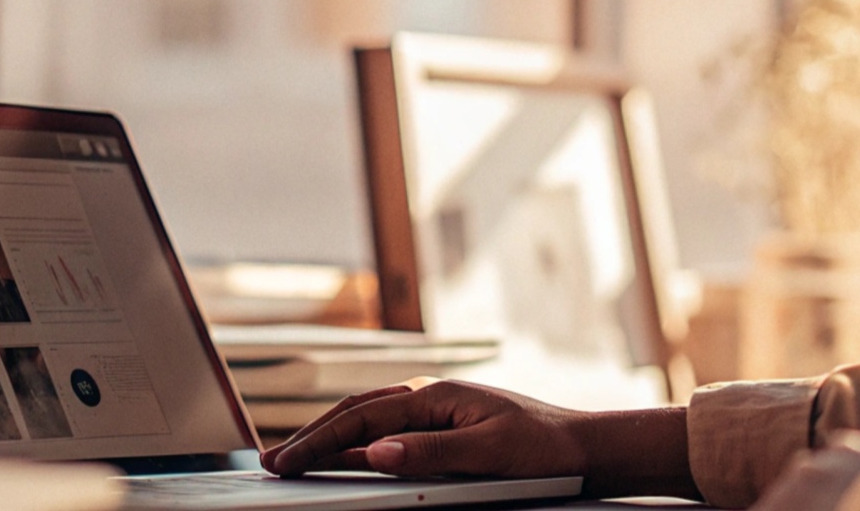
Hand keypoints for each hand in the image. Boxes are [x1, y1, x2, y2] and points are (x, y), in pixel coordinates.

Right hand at [258, 379, 698, 498]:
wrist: (586, 448)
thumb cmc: (546, 448)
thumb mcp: (489, 453)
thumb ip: (430, 452)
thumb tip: (376, 452)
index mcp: (437, 396)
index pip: (363, 416)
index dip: (319, 440)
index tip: (287, 461)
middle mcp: (431, 400)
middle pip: (356, 414)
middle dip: (311, 438)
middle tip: (273, 462)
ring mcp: (437, 415)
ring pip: (369, 425)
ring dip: (330, 441)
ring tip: (295, 460)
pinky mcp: (445, 433)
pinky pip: (390, 439)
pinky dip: (359, 450)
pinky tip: (343, 463)